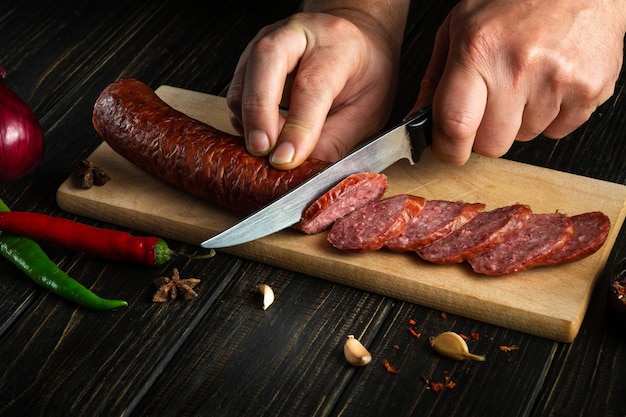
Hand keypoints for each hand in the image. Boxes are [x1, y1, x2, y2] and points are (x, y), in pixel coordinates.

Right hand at [227, 3, 407, 169]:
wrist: (354, 39)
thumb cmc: (365, 73)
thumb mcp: (368, 108)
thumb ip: (336, 139)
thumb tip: (303, 168)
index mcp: (335, 44)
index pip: (311, 86)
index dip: (297, 127)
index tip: (286, 159)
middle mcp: (295, 35)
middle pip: (265, 66)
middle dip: (259, 114)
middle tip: (262, 151)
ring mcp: (266, 44)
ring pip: (243, 83)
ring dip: (250, 124)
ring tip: (270, 149)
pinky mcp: (248, 61)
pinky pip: (235, 96)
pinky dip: (244, 122)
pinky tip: (265, 136)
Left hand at [414, 0, 625, 164]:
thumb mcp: (460, 27)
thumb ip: (435, 78)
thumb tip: (417, 121)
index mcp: (478, 49)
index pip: (455, 126)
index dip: (448, 149)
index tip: (449, 149)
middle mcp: (518, 66)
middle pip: (491, 144)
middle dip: (486, 132)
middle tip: (493, 101)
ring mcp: (557, 79)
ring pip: (524, 137)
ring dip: (520, 119)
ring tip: (527, 79)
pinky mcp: (590, 88)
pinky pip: (558, 131)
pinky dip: (552, 115)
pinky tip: (550, 82)